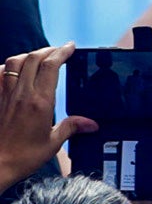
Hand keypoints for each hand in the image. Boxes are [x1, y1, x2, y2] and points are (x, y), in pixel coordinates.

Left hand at [0, 45, 94, 189]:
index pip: (51, 66)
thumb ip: (71, 127)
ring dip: (28, 55)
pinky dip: (7, 67)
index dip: (62, 52)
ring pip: (14, 62)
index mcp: (40, 102)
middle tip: (59, 50)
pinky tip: (14, 70)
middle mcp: (22, 94)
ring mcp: (6, 95)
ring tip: (38, 56)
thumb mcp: (53, 143)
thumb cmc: (23, 157)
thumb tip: (91, 124)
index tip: (71, 47)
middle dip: (48, 50)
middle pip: (33, 58)